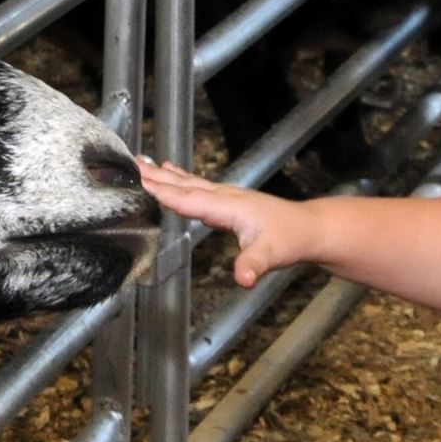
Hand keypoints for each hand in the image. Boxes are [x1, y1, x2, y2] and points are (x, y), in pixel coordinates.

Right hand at [137, 159, 311, 286]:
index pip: (189, 198)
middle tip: (129, 164)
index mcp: (229, 207)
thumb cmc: (292, 239)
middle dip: (156, 176)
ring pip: (190, 183)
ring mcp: (227, 198)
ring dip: (165, 174)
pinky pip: (198, 188)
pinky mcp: (229, 202)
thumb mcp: (272, 255)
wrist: (310, 229)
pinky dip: (180, 180)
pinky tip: (174, 175)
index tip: (138, 181)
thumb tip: (242, 278)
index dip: (163, 191)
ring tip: (142, 163)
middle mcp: (225, 197)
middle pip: (184, 185)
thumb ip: (254, 264)